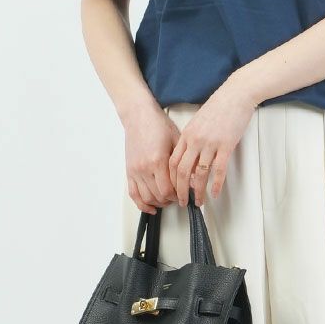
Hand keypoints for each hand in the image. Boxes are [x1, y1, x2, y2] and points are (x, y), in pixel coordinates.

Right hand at [123, 98, 180, 213]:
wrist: (138, 115)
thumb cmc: (158, 125)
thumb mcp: (177, 141)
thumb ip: (185, 162)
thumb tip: (195, 180)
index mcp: (157, 161)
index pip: (169, 190)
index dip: (179, 196)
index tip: (186, 195)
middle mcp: (144, 168)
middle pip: (159, 196)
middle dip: (171, 200)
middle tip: (180, 198)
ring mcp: (135, 171)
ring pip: (146, 198)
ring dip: (159, 203)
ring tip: (168, 201)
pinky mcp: (129, 171)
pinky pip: (133, 194)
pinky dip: (142, 204)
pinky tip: (151, 207)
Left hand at [168, 75, 259, 204]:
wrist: (236, 95)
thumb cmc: (219, 107)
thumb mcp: (198, 122)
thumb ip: (192, 139)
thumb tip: (190, 157)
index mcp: (187, 135)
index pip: (173, 162)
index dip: (171, 179)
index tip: (173, 190)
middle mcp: (195, 141)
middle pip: (181, 171)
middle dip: (180, 190)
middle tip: (181, 202)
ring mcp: (210, 144)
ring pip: (199, 174)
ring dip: (197, 191)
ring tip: (198, 202)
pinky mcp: (226, 146)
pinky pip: (218, 170)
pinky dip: (216, 184)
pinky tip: (215, 193)